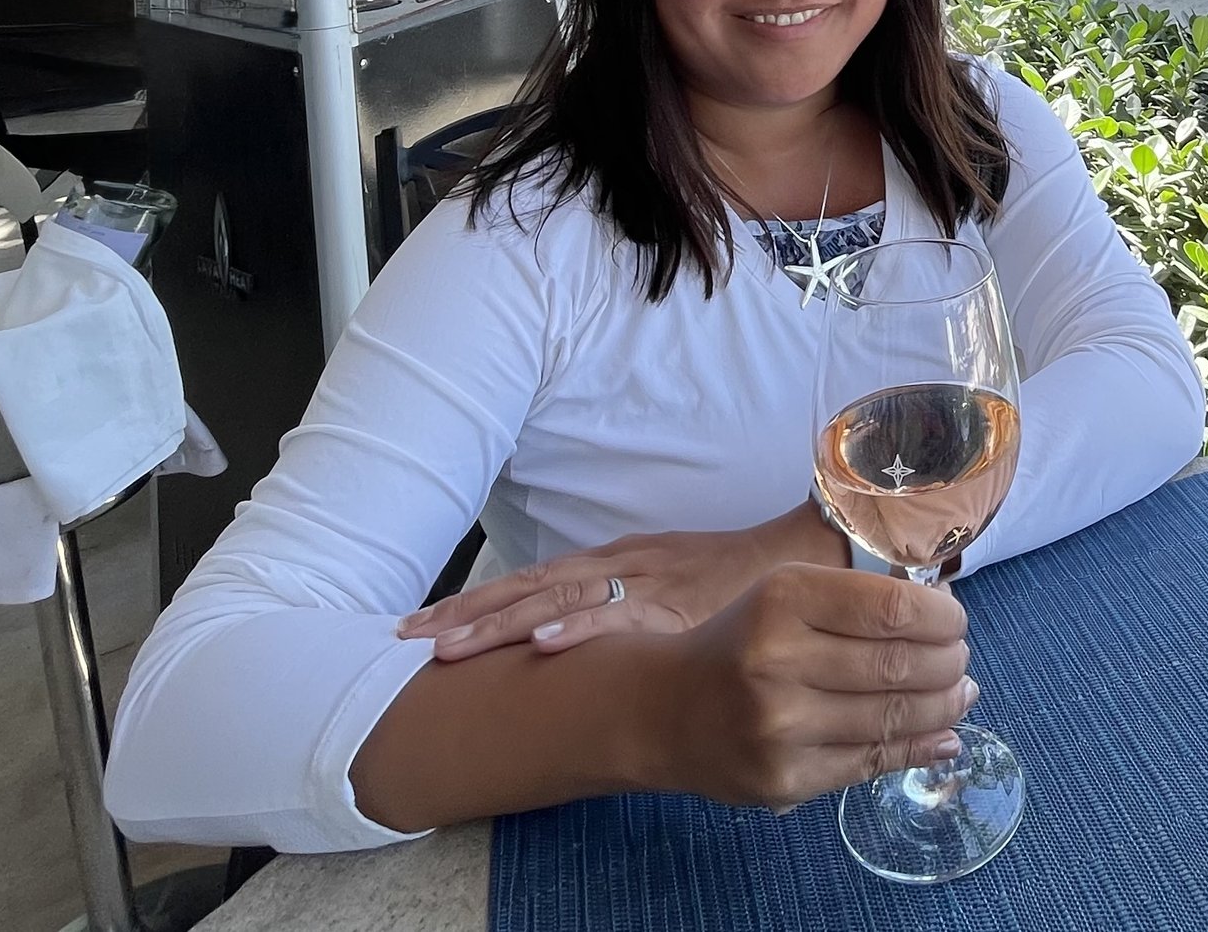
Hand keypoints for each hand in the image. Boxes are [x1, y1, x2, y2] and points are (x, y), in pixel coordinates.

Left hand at [400, 502, 845, 659]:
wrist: (800, 560)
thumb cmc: (733, 580)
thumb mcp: (666, 590)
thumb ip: (624, 611)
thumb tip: (573, 644)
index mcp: (612, 563)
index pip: (529, 583)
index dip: (474, 603)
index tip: (421, 627)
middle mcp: (617, 565)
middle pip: (528, 588)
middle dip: (467, 615)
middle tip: (408, 640)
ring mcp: (642, 579)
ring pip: (558, 598)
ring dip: (501, 622)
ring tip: (448, 647)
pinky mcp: (673, 598)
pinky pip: (618, 613)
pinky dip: (578, 626)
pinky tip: (543, 645)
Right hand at [639, 563, 973, 807]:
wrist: (665, 710)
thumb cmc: (742, 640)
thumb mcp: (787, 593)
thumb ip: (858, 602)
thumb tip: (946, 619)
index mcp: (783, 598)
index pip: (891, 609)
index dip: (942, 617)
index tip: (955, 621)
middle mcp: (778, 660)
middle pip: (899, 665)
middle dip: (949, 663)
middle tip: (961, 661)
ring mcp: (780, 727)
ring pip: (892, 718)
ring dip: (944, 708)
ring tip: (960, 695)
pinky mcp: (784, 780)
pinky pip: (871, 764)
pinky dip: (919, 749)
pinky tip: (943, 736)